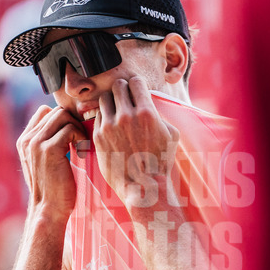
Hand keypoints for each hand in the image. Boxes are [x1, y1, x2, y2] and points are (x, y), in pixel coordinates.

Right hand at [16, 105, 87, 221]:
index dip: (63, 119)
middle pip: (56, 112)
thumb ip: (48, 143)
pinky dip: (80, 136)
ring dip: (78, 128)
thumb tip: (65, 124)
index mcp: (25, 141)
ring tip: (81, 145)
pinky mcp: (49, 150)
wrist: (49, 209)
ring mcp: (36, 143)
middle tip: (81, 140)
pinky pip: (70, 129)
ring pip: (63, 116)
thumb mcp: (45, 163)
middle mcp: (28, 139)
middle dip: (74, 122)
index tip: (74, 134)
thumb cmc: (53, 188)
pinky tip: (82, 151)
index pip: (45, 112)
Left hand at [94, 76, 179, 206]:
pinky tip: (110, 126)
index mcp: (147, 112)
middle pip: (118, 85)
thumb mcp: (171, 134)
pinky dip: (104, 117)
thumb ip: (160, 114)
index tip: (136, 91)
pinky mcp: (98, 137)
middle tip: (125, 98)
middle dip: (122, 89)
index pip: (136, 82)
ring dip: (111, 102)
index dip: (136, 85)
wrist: (144, 187)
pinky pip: (98, 116)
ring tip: (116, 110)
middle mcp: (127, 116)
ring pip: (104, 98)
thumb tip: (151, 103)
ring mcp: (110, 126)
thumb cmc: (161, 162)